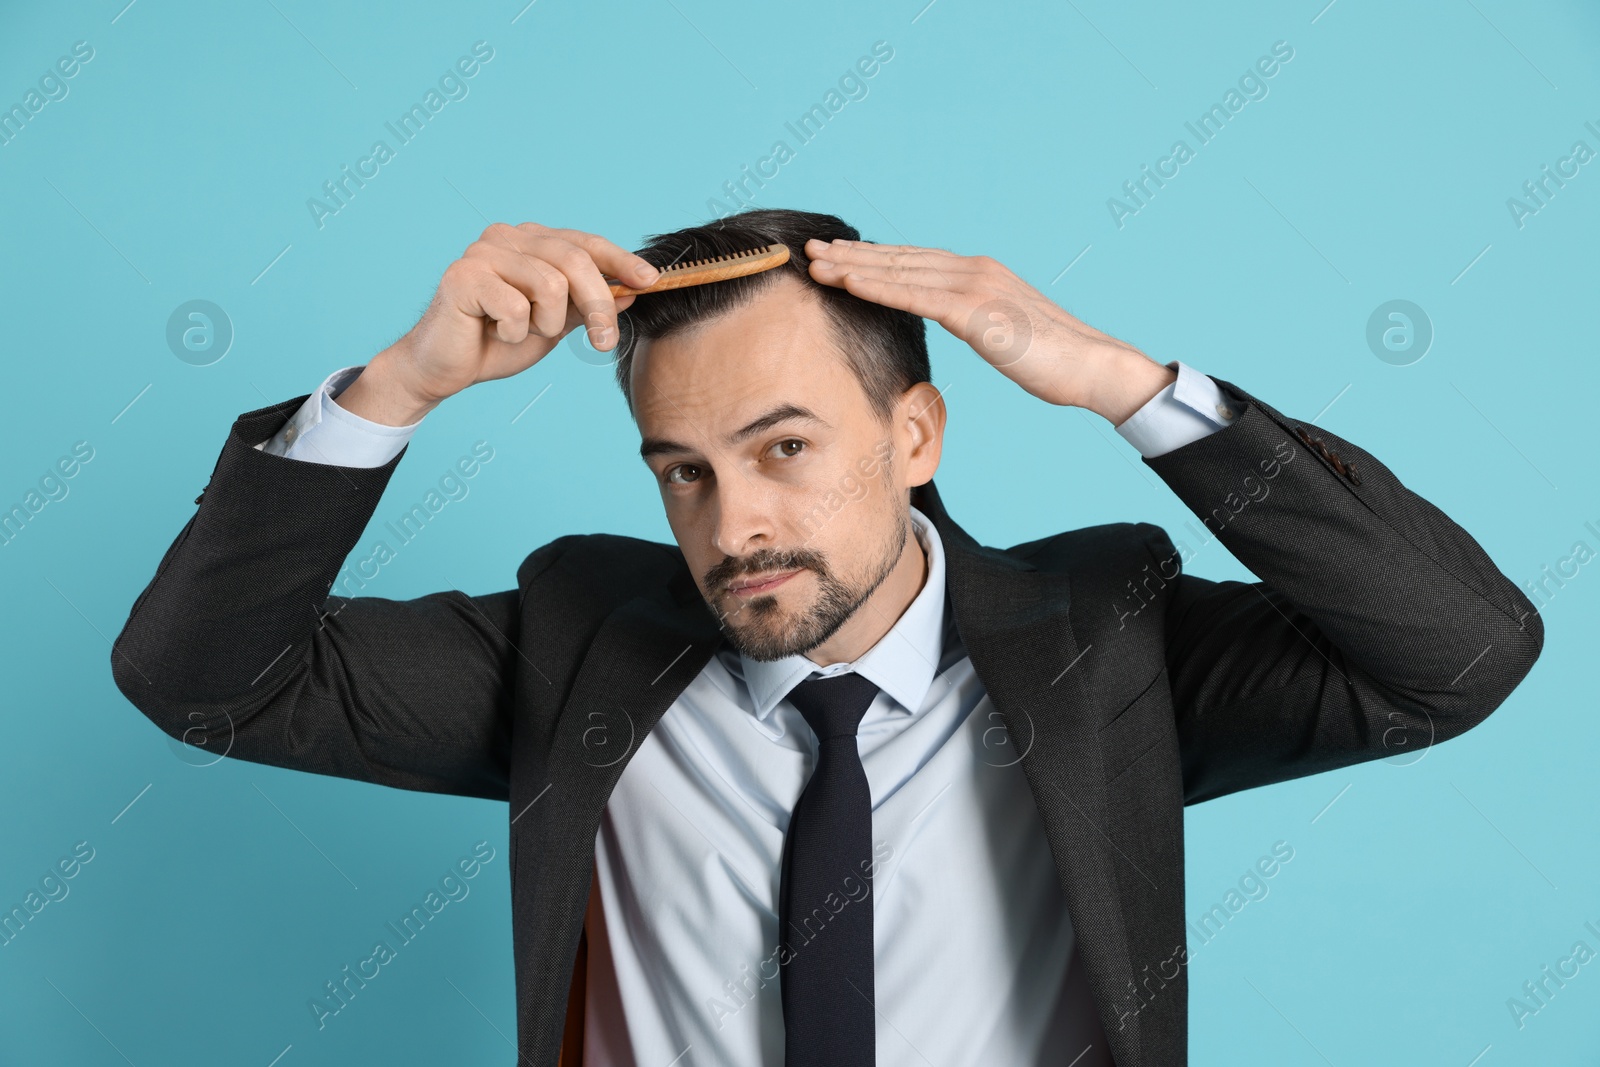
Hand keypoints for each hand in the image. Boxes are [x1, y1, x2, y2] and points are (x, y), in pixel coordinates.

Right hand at [343, 222, 659, 424]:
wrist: (446, 368)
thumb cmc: (498, 341)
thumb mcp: (556, 322)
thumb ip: (587, 303)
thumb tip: (633, 289)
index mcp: (530, 241)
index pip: (585, 242)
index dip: (620, 261)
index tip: (651, 281)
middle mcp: (506, 237)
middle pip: (574, 261)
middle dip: (597, 305)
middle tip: (604, 342)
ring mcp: (482, 253)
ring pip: (549, 285)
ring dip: (546, 324)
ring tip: (525, 333)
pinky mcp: (462, 276)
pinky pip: (515, 307)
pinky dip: (515, 333)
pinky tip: (496, 334)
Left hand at [803, 237, 1174, 423]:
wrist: (1092, 366)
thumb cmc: (1052, 359)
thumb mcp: (1003, 332)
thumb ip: (974, 320)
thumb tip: (954, 323)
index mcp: (978, 274)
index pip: (913, 261)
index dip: (872, 258)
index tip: (836, 255)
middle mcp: (973, 270)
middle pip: (899, 259)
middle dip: (851, 255)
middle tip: (809, 250)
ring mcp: (975, 286)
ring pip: (900, 272)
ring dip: (853, 267)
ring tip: (815, 263)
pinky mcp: (976, 311)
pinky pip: (916, 296)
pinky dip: (879, 287)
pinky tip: (848, 283)